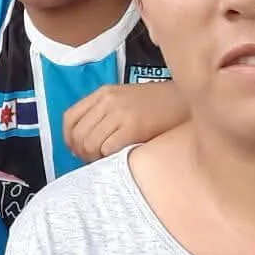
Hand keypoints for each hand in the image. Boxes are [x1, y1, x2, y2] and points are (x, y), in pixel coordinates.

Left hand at [64, 82, 188, 162]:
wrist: (186, 100)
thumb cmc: (158, 105)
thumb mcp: (125, 99)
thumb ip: (103, 113)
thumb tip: (83, 142)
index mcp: (103, 92)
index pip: (69, 118)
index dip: (68, 138)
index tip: (75, 150)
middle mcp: (108, 100)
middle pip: (78, 134)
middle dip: (82, 153)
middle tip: (93, 160)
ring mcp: (120, 113)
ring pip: (90, 144)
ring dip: (94, 158)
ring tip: (107, 161)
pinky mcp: (133, 126)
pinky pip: (108, 149)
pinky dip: (109, 159)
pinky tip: (119, 159)